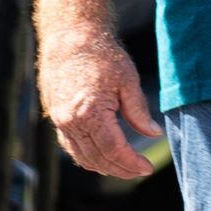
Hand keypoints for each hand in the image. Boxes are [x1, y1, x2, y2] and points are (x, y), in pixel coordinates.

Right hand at [40, 28, 159, 177]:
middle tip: (139, 171)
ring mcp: (61, 122)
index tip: (147, 168)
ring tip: (125, 168)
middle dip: (120, 169)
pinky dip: (88, 157)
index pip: (113, 150)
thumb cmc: (101, 56)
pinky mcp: (57, 119)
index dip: (131, 163)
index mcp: (90, 113)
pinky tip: (103, 158)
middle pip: (97, 158)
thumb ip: (138, 111)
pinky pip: (71, 147)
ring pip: (82, 156)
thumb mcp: (128, 81)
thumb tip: (153, 133)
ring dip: (103, 167)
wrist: (70, 40)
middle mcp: (71, 122)